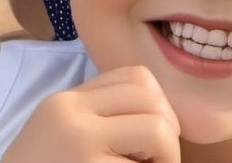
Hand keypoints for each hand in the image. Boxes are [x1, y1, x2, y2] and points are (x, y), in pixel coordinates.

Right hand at [3, 66, 179, 162]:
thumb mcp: (63, 134)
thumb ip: (101, 116)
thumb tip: (163, 114)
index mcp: (66, 102)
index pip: (136, 77)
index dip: (158, 104)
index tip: (156, 133)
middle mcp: (72, 117)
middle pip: (151, 100)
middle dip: (169, 131)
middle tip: (161, 160)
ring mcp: (80, 148)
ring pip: (156, 132)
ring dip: (168, 156)